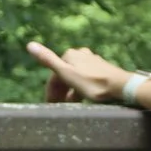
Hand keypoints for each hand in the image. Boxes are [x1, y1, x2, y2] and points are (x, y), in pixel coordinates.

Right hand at [27, 42, 150, 104]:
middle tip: (58, 106)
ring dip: (70, 91)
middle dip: (60, 91)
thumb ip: (48, 60)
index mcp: (70, 54)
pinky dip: (80, 89)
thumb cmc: (93, 83)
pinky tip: (82, 98)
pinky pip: (85, 79)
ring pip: (75, 77)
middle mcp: (81, 54)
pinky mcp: (101, 69)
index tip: (50, 104)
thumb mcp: (67, 74)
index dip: (50, 90)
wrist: (121, 86)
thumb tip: (30, 44)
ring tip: (70, 104)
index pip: (54, 74)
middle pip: (65, 75)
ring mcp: (92, 61)